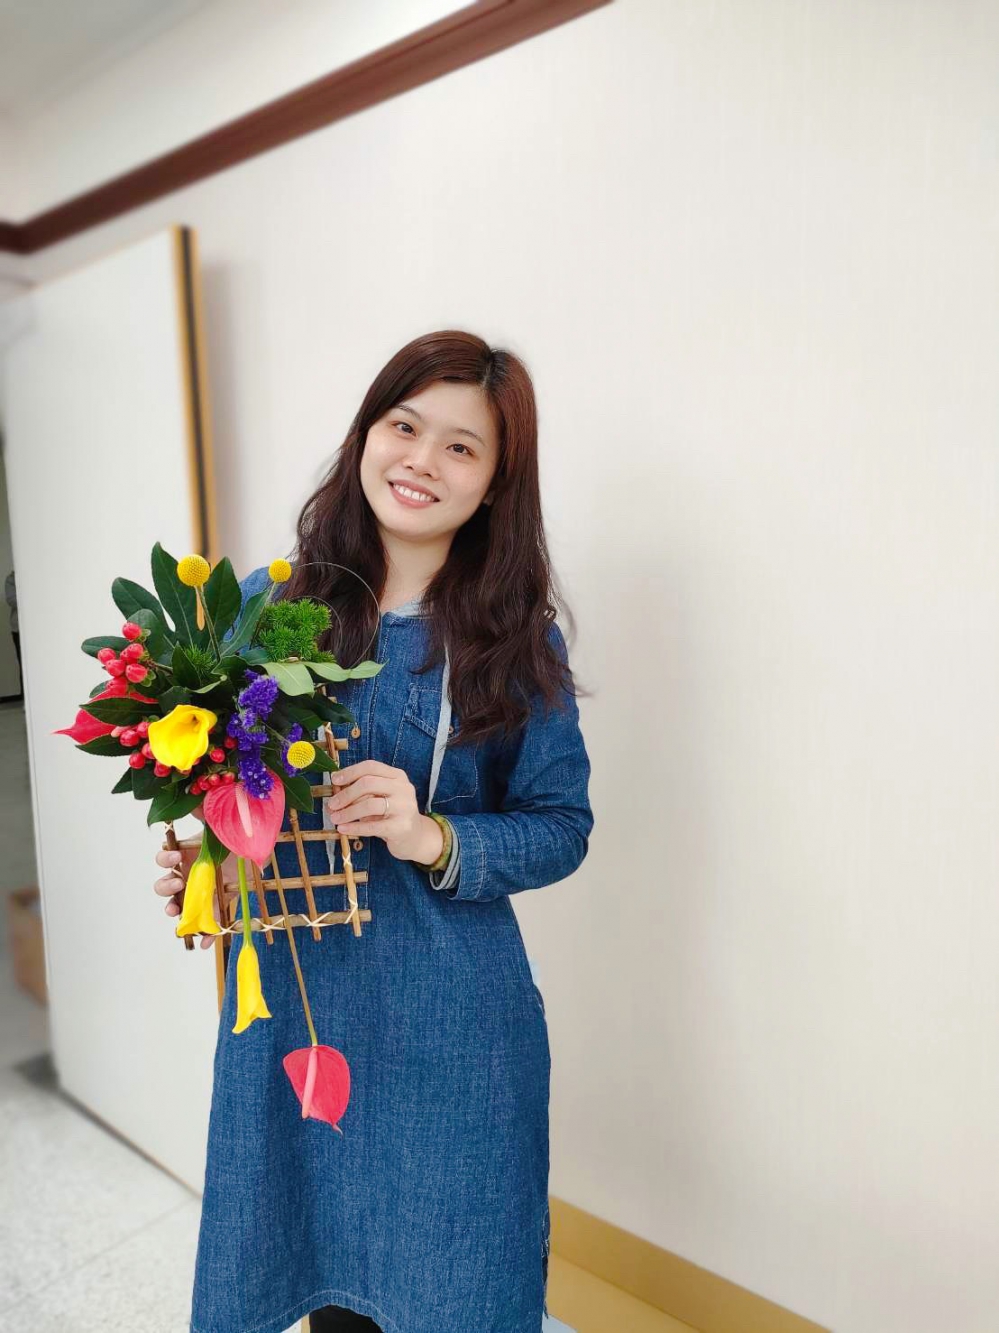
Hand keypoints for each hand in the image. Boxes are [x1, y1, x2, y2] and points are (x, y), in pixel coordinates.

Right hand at [152, 804, 239, 948]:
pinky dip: (205, 936)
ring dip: (174, 910)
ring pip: (177, 906)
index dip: (165, 859)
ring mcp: (201, 893)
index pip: (164, 859)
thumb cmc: (239, 838)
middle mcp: (189, 875)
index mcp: (188, 854)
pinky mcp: (217, 908)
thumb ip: (208, 814)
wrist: (261, 854)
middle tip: (179, 882)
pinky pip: (206, 926)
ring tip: (178, 912)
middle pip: (164, 886)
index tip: (176, 856)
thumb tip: (195, 800)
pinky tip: (206, 942)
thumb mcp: (225, 824)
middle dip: (165, 886)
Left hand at [325, 761, 443, 863]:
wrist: (415, 837)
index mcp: (397, 776)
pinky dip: (354, 827)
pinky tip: (343, 829)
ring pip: (370, 804)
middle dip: (346, 794)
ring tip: (335, 818)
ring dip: (348, 812)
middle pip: (368, 783)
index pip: (371, 766)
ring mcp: (405, 807)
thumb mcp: (380, 798)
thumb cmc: (392, 815)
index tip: (334, 781)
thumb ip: (361, 793)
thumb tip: (334, 796)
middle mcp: (403, 788)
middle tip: (331, 805)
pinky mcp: (402, 827)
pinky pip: (373, 826)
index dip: (350, 772)